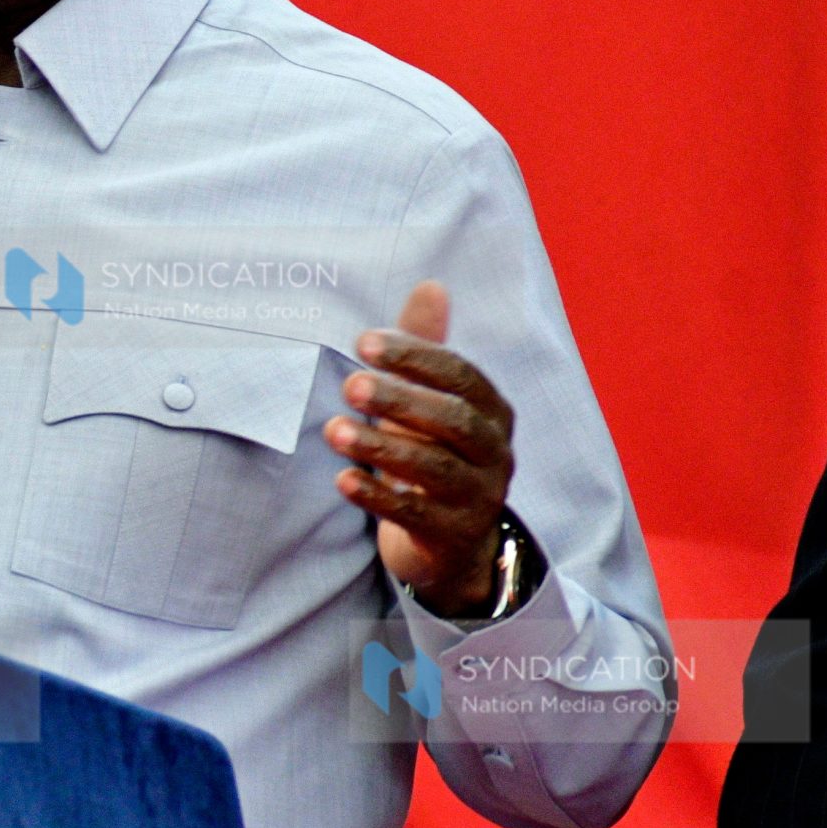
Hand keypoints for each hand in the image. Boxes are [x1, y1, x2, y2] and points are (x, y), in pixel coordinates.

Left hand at [325, 280, 515, 618]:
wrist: (451, 542)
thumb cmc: (434, 453)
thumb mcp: (430, 401)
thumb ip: (426, 349)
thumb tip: (431, 285)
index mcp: (490, 411)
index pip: (459, 375)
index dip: (415, 356)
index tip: (363, 342)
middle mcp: (494, 453)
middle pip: (453, 421)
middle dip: (400, 399)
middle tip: (349, 384)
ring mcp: (479, 498)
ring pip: (435, 470)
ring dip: (382, 447)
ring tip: (333, 430)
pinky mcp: (453, 537)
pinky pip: (417, 517)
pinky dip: (378, 497)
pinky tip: (342, 480)